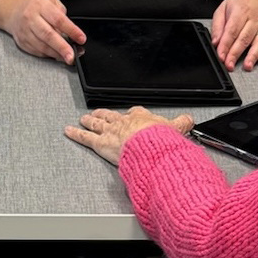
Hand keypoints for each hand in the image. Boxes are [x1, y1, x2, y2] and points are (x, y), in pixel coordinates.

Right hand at [7, 0, 86, 64]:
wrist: (13, 7)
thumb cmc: (35, 3)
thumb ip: (61, 13)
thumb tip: (70, 31)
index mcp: (40, 5)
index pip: (58, 20)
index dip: (71, 30)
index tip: (81, 39)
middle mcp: (31, 18)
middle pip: (48, 35)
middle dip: (62, 47)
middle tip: (72, 56)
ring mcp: (25, 31)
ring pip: (41, 46)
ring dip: (56, 53)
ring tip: (67, 58)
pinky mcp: (22, 41)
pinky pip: (36, 51)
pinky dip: (47, 55)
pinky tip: (56, 55)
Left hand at [64, 105, 194, 166]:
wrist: (149, 146)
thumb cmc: (159, 140)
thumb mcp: (176, 129)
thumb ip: (182, 124)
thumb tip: (190, 119)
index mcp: (140, 117)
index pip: (134, 112)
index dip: (131, 113)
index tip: (130, 113)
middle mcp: (123, 122)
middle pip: (111, 116)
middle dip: (104, 114)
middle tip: (98, 113)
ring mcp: (110, 132)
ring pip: (97, 124)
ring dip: (89, 120)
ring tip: (84, 118)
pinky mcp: (100, 143)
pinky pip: (84, 137)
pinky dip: (75, 133)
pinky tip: (68, 130)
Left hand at [211, 0, 257, 70]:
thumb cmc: (244, 0)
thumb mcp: (225, 6)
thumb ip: (218, 24)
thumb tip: (215, 41)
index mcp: (241, 12)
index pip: (232, 31)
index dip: (225, 44)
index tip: (220, 55)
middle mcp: (253, 20)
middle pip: (244, 39)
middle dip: (235, 54)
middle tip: (229, 65)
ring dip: (252, 56)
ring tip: (247, 66)